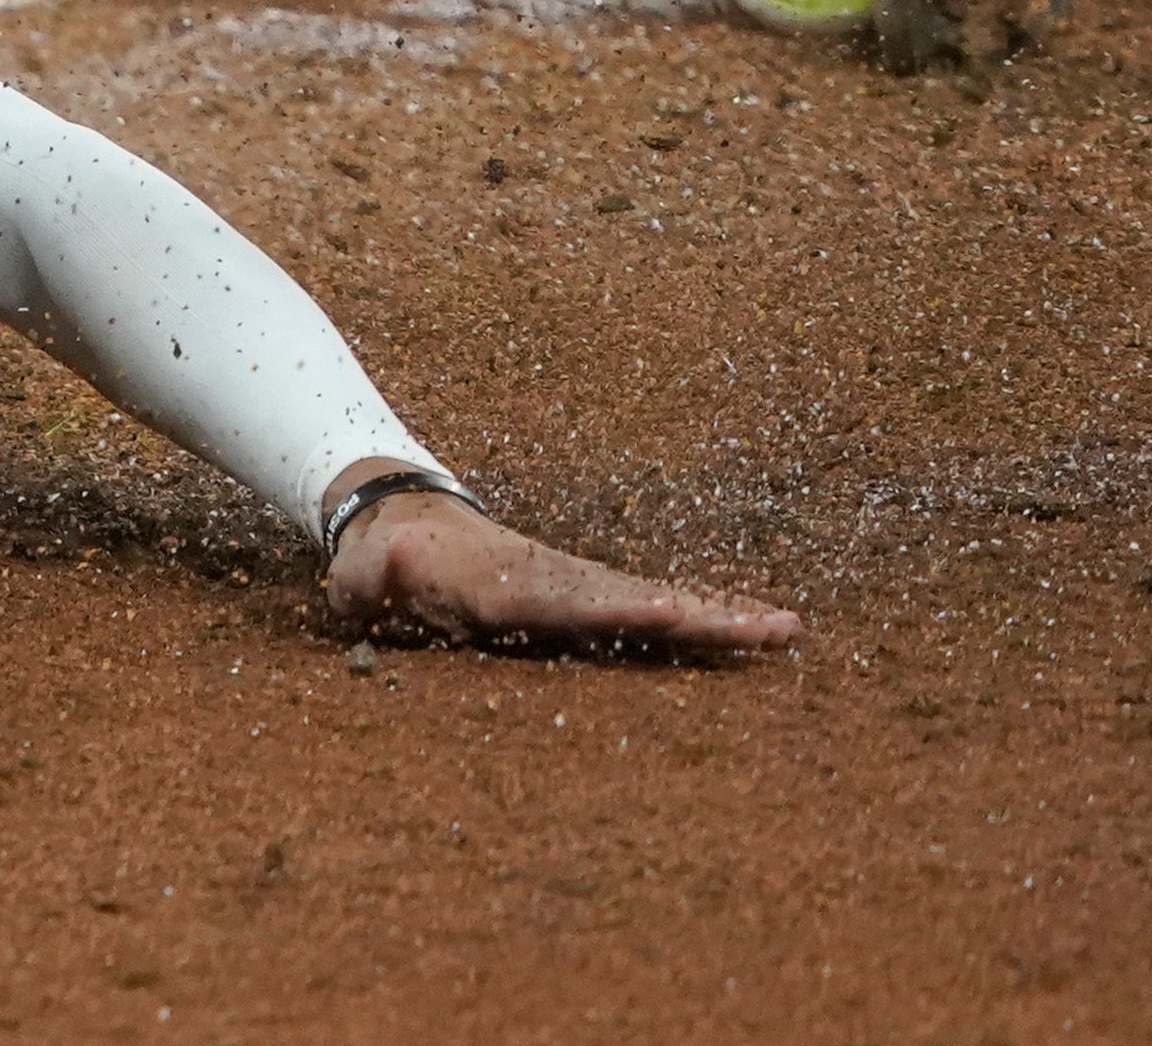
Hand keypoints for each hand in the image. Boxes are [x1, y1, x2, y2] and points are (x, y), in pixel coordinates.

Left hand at [321, 473, 800, 652]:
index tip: (673, 607)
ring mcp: (575, 589)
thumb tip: (393, 553)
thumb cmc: (383, 560)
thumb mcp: (365, 571)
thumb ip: (372, 574)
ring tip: (785, 629)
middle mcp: (555, 582)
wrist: (404, 521)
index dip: (620, 607)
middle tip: (768, 624)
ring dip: (719, 618)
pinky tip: (751, 630)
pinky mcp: (586, 600)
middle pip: (636, 600)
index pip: (571, 601)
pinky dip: (700, 619)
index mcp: (507, 586)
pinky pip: (648, 614)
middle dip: (701, 614)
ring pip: (655, 604)